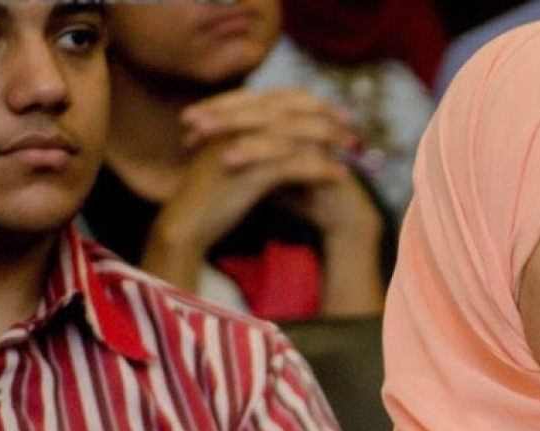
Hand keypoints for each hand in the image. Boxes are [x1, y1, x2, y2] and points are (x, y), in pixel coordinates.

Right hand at [141, 88, 383, 313]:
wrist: (187, 224)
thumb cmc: (212, 196)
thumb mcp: (235, 162)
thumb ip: (258, 146)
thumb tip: (290, 141)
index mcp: (232, 118)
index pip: (277, 98)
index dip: (309, 101)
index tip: (334, 110)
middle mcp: (236, 125)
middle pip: (290, 109)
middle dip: (324, 115)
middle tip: (350, 124)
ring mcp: (243, 146)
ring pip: (296, 135)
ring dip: (329, 140)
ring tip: (352, 150)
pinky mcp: (251, 173)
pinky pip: (295, 166)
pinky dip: (321, 169)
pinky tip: (340, 175)